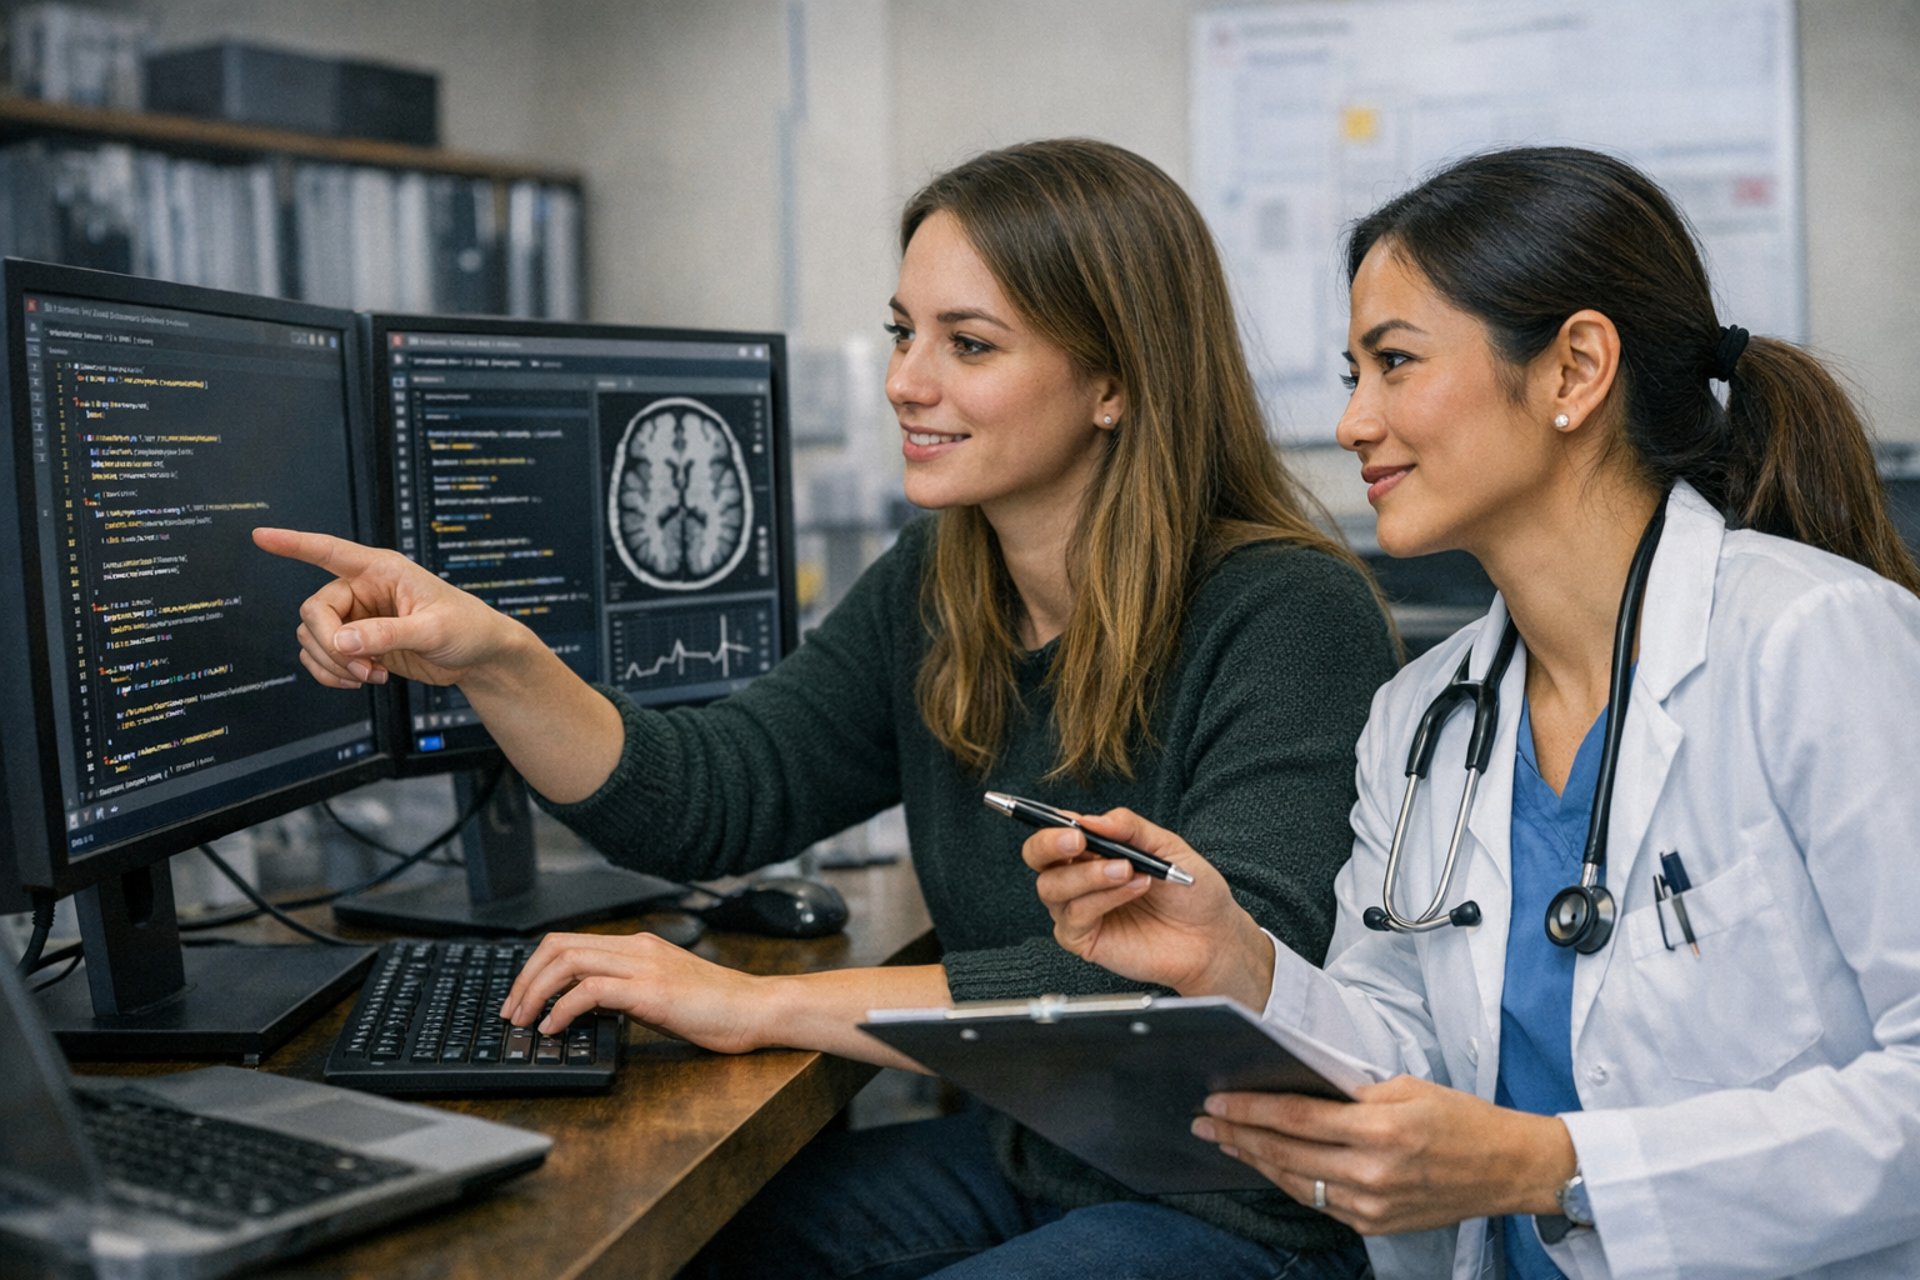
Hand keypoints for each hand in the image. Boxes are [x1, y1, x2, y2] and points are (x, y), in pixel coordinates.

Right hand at [252, 527, 527, 688]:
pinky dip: (332, 673)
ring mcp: (357, 618)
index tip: (260, 536)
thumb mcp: (432, 630)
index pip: (329, 550)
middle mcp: (363, 589)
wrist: (478, 657)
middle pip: (313, 611)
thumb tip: (341, 642)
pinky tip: (364, 680)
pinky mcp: (358, 644)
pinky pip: (321, 657)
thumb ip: (387, 634)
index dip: (293, 544)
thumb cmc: (466, 628)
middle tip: (363, 668)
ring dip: (333, 664)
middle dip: (330, 645)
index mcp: (381, 570)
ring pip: (313, 637)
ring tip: (372, 676)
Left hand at [500, 930, 774, 1054]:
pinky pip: (591, 991)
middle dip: (524, 979)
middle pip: (558, 946)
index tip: (521, 999)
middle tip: (512, 1012)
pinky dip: (563, 1009)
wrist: (758, 1009)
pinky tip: (556, 1029)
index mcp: (639, 945)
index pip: (569, 941)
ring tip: (526, 1021)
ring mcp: (645, 966)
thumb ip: (626, 991)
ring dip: (535, 993)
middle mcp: (638, 948)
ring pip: (568, 961)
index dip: (534, 968)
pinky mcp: (652, 991)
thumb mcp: (662, 993)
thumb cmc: (717, 1008)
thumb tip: (583, 1007)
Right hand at [1022, 807, 1272, 1005]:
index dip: (1053, 824)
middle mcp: (1077, 878)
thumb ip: (1129, 827)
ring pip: (1052, 887)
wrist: (1212, 935)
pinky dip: (1102, 898)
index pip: (1053, 831)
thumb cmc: (1190, 890)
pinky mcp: (1084, 940)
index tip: (1073, 824)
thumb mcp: (1166, 845)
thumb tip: (1090, 818)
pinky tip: (1134, 889)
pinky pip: (1075, 916)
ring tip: (1128, 870)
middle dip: (1049, 845)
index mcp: (1092, 851)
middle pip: (1036, 857)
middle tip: (1079, 840)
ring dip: (1089, 874)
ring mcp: (1078, 910)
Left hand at [1190, 1075, 1577, 1235]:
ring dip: (1254, 1160)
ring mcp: (1372, 1204)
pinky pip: (1317, 1200)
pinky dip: (1288, 1180)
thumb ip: (1351, 1090)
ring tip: (1225, 1140)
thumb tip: (1298, 1082)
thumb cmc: (1461, 1120)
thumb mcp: (1407, 1087)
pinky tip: (1267, 1164)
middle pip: (1286, 1152)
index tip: (1217, 1099)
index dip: (1250, 1108)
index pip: (1297, 1117)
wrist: (1508, 1169)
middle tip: (1204, 1120)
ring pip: (1295, 1181)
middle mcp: (1373, 1172)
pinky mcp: (1375, 1224)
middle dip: (1238, 1134)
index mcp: (1382, 1129)